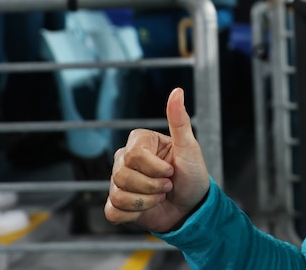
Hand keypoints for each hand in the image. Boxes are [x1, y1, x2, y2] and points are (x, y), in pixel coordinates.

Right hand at [104, 88, 210, 232]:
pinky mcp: (117, 203)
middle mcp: (124, 159)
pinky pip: (113, 210)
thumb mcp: (190, 148)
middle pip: (122, 175)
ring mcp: (118, 181)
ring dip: (146, 201)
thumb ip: (180, 120)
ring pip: (118, 194)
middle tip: (167, 185)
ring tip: (160, 196)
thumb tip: (178, 91)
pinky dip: (133, 214)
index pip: (134, 155)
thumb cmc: (192, 175)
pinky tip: (146, 209)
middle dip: (152, 186)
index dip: (155, 168)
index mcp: (139, 142)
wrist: (192, 207)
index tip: (172, 170)